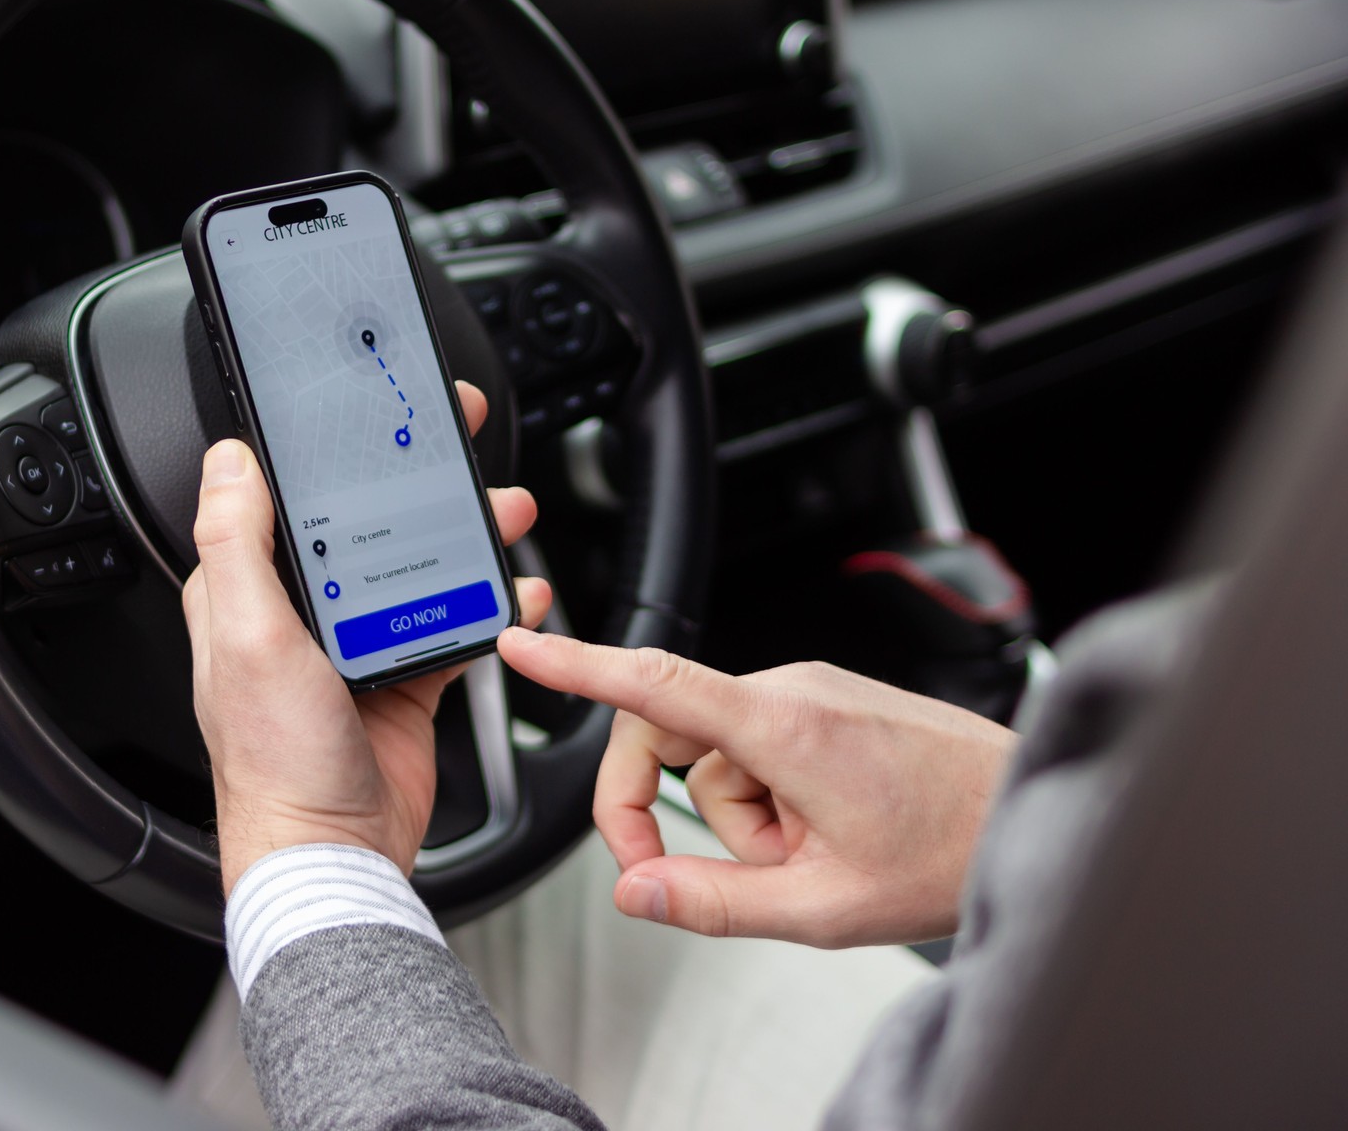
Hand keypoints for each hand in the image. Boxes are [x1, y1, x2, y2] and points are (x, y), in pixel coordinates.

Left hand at [184, 382, 551, 895]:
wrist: (334, 855)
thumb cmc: (276, 761)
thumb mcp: (249, 636)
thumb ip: (238, 543)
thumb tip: (227, 460)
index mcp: (248, 592)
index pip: (287, 497)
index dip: (331, 452)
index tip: (374, 414)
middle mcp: (299, 614)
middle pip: (366, 524)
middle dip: (419, 485)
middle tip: (460, 451)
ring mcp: (355, 647)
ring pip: (417, 566)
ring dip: (465, 537)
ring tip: (506, 514)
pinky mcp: (402, 679)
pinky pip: (452, 624)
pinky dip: (490, 604)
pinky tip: (519, 591)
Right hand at [496, 631, 1017, 947]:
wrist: (1031, 811)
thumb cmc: (950, 849)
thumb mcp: (822, 906)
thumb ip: (714, 903)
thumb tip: (635, 892)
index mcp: (782, 726)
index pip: (654, 683)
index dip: (577, 667)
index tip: (521, 647)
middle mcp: (788, 689)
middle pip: (669, 742)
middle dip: (677, 816)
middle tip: (709, 882)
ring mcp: (808, 691)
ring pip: (716, 758)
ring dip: (742, 820)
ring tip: (812, 855)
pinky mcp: (822, 701)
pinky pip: (755, 748)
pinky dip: (767, 798)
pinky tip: (824, 828)